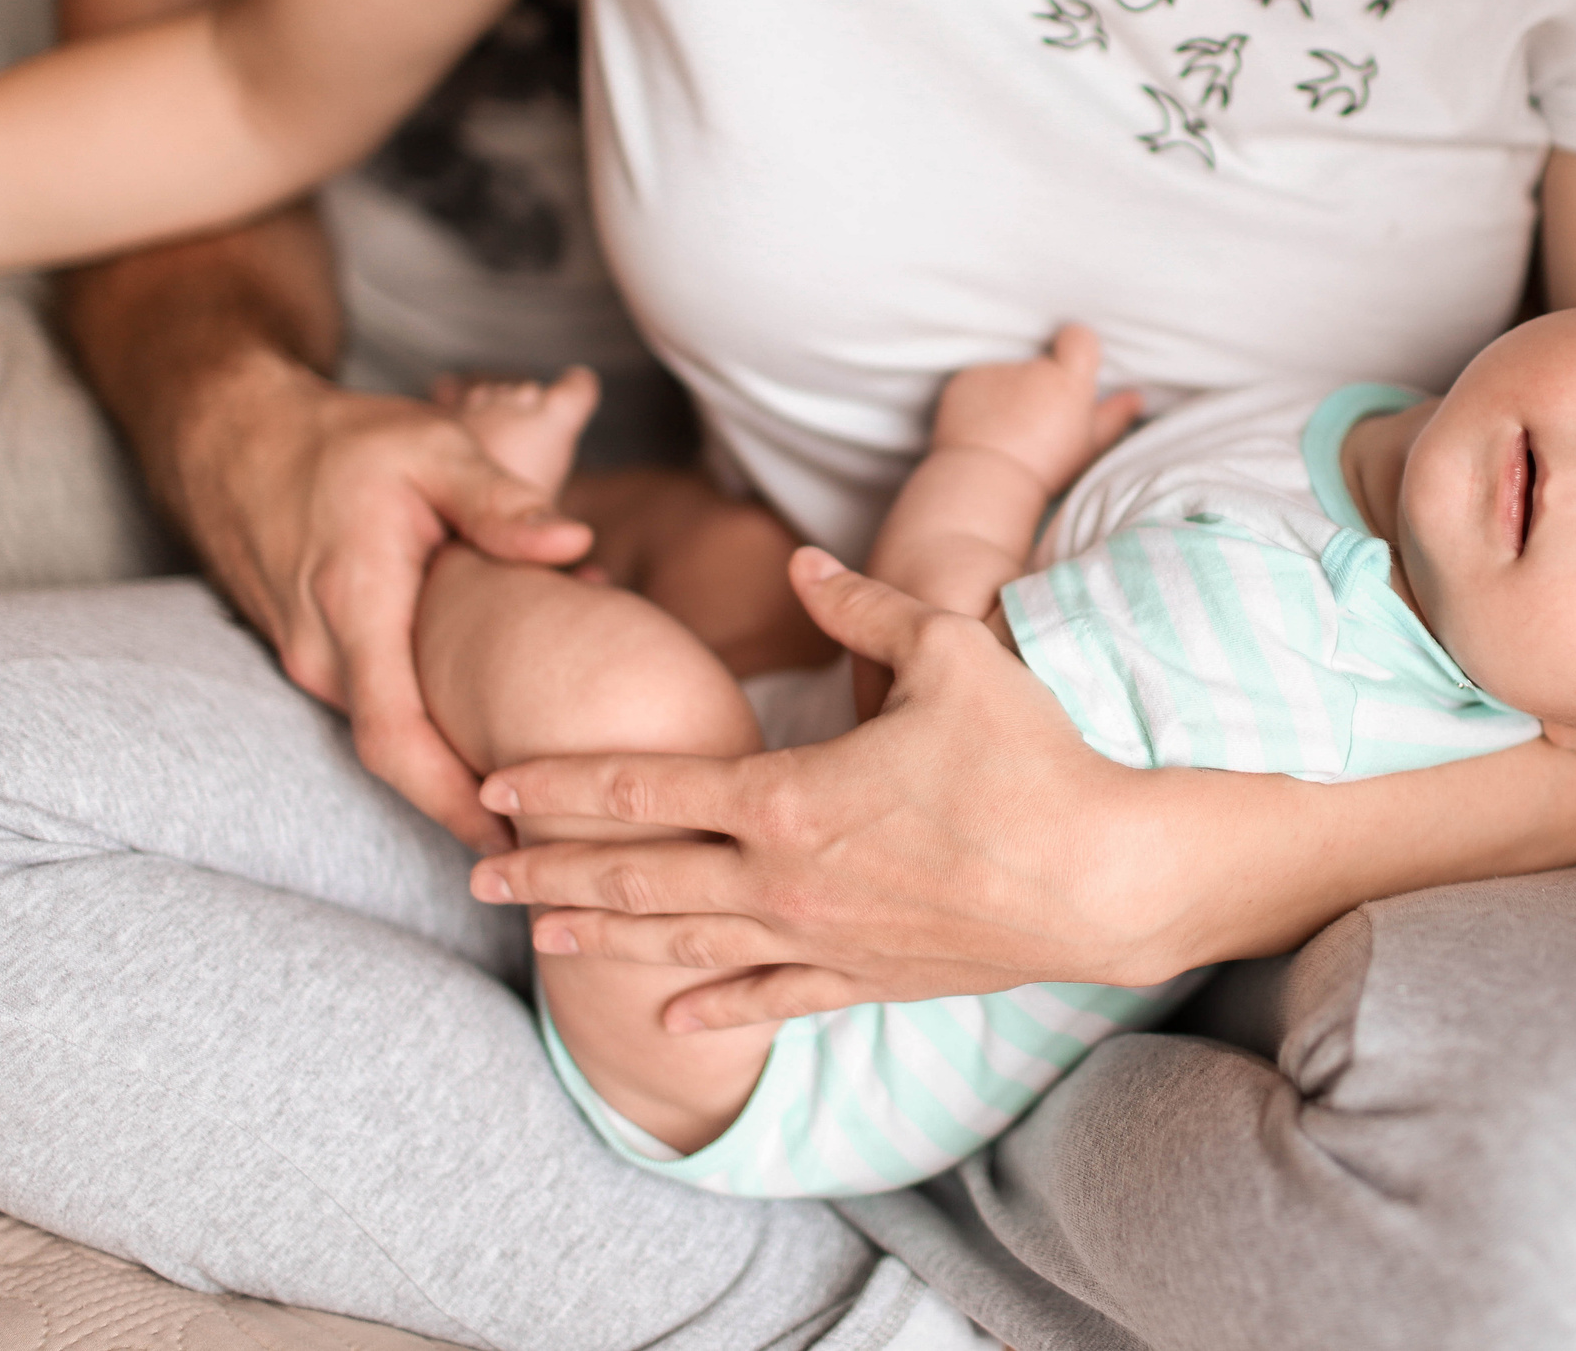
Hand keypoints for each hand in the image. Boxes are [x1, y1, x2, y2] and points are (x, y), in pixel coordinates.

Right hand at [177, 356, 592, 851]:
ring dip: (463, 754)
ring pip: (395, 733)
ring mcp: (312, 661)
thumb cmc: (343, 440)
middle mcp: (324, 653)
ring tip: (551, 782)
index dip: (454, 804)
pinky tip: (502, 720)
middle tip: (559, 838)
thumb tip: (575, 547)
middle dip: (475, 802)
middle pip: (403, 758)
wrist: (232, 435)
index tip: (516, 844)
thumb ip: (502, 503)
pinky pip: (381, 706)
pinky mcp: (317, 655)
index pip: (398, 742)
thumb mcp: (433, 449)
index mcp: (356, 611)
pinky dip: (439, 721)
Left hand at [470, 549, 1262, 1030]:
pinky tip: (664, 1009)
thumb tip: (799, 565)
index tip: (497, 778)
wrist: (1101, 876)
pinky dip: (711, 1004)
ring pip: (684, 941)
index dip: (563, 782)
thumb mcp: (948, 654)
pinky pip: (769, 998)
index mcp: (788, 793)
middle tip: (473, 871)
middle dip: (548, 871)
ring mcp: (820, 936)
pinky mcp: (863, 977)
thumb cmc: (1030, 758)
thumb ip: (861, 606)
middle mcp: (784, 875)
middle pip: (639, 875)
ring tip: (536, 934)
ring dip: (602, 938)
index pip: (646, 785)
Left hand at [931, 324, 1140, 494]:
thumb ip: (1113, 415)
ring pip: (1006, 373)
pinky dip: (978, 399)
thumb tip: (1136, 398)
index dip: (1077, 352)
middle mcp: (1032, 366)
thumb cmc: (1045, 469)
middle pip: (1041, 362)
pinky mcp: (964, 380)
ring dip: (1006, 392)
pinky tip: (981, 429)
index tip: (1071, 374)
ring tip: (1005, 430)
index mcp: (1069, 379)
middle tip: (1035, 421)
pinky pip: (976, 382)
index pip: (1079, 338)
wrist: (986, 485)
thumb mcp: (1089, 446)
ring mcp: (994, 370)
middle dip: (1038, 383)